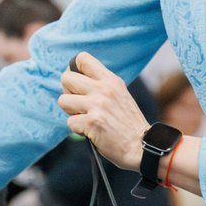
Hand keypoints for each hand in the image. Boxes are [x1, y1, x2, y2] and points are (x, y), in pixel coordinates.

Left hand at [58, 53, 146, 170]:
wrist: (141, 146)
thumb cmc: (129, 124)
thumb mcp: (120, 95)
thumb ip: (102, 86)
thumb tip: (77, 81)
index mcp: (111, 80)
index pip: (82, 59)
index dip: (74, 71)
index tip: (78, 84)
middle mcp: (103, 89)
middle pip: (66, 78)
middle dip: (68, 93)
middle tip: (80, 104)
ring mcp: (97, 105)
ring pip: (63, 101)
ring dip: (71, 112)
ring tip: (85, 118)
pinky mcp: (91, 122)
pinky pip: (70, 122)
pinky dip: (78, 129)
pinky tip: (91, 131)